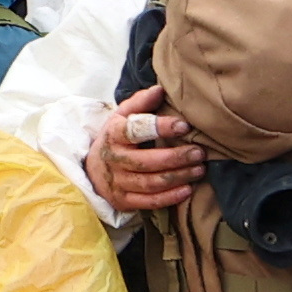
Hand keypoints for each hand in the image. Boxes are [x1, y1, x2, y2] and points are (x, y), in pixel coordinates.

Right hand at [89, 87, 208, 216]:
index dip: (160, 127)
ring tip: (199, 169)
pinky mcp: (123, 200)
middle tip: (199, 152)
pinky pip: (149, 202)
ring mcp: (118, 182)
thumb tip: (160, 89)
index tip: (184, 126)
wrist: (92, 169)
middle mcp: (114, 159)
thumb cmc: (116, 138)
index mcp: (114, 134)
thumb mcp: (121, 117)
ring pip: (151, 183)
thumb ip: (140, 102)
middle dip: (176, 157)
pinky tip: (187, 189)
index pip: (135, 130)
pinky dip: (170, 197)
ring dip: (178, 177)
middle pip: (147, 161)